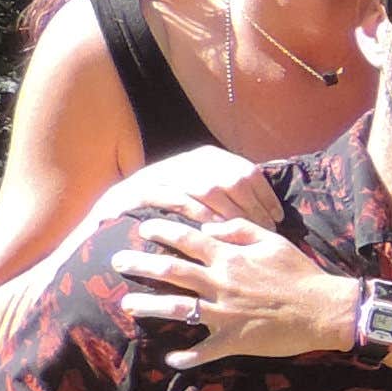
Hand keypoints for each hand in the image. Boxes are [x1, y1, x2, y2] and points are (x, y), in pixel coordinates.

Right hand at [84, 147, 283, 236]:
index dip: (264, 195)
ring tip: (245, 233)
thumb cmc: (169, 209)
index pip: (246, 171)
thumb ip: (229, 196)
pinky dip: (200, 214)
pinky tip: (214, 232)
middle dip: (252, 207)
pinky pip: (180, 199)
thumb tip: (270, 212)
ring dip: (231, 212)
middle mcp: (188, 160)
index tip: (277, 218)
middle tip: (266, 231)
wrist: (114, 208)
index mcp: (206, 157)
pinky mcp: (144, 189)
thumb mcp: (201, 194)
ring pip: (209, 187)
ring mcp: (166, 172)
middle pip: (231, 179)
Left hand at [116, 214, 359, 365]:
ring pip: (177, 308)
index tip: (143, 228)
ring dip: (148, 305)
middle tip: (117, 261)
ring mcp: (224, 313)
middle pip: (171, 271)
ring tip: (127, 303)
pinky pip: (204, 351)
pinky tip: (171, 358)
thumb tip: (209, 227)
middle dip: (140, 264)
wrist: (326, 310)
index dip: (162, 231)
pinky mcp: (234, 339)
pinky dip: (186, 357)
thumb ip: (239, 230)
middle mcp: (221, 283)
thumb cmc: (301, 273)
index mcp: (230, 257)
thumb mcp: (274, 241)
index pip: (187, 239)